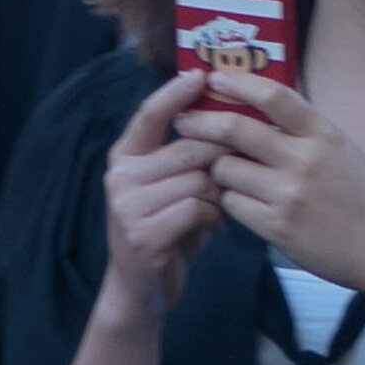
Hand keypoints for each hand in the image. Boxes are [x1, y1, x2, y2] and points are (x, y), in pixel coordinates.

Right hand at [92, 71, 229, 325]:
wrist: (142, 290)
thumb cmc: (167, 230)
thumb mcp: (172, 187)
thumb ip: (188, 156)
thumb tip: (230, 116)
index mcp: (125, 157)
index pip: (150, 113)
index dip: (176, 92)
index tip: (202, 74)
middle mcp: (121, 177)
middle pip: (189, 147)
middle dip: (223, 155)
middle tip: (243, 166)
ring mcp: (128, 206)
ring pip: (198, 179)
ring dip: (220, 193)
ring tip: (223, 207)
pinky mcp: (143, 234)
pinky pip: (197, 208)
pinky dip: (215, 217)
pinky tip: (214, 227)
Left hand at [183, 69, 364, 313]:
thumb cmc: (364, 197)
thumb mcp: (342, 150)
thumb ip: (304, 130)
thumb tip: (259, 105)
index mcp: (323, 133)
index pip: (273, 95)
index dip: (237, 82)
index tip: (214, 77)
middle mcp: (304, 159)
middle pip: (235, 130)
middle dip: (201, 123)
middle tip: (184, 122)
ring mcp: (289, 195)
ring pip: (226, 170)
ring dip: (217, 170)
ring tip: (220, 173)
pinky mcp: (277, 228)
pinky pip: (233, 205)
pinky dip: (229, 201)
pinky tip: (237, 203)